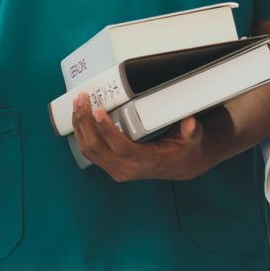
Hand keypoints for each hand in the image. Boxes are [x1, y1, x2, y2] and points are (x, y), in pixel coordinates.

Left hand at [71, 94, 208, 181]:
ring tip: (77, 104)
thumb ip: (191, 131)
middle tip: (82, 100)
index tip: (98, 111)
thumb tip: (189, 122)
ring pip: (89, 150)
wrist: (180, 166)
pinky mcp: (110, 166)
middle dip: (85, 123)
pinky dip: (82, 133)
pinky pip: (90, 151)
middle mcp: (127, 169)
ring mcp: (116, 170)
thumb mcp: (192, 140)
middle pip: (97, 148)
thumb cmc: (184, 149)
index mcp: (145, 161)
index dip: (106, 130)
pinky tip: (80, 117)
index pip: (120, 147)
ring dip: (79, 127)